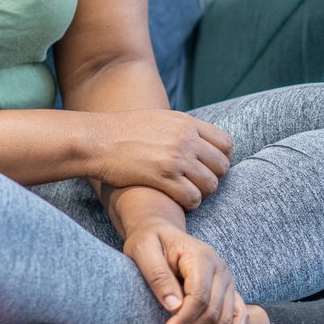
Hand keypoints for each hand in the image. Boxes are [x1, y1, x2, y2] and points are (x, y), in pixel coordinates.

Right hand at [88, 109, 232, 208]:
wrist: (97, 140)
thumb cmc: (122, 132)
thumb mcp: (158, 120)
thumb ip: (180, 130)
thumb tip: (196, 142)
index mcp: (186, 123)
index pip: (226, 143)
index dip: (220, 158)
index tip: (207, 167)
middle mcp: (185, 138)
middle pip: (222, 166)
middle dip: (212, 178)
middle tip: (196, 184)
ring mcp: (176, 158)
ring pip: (211, 184)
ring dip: (202, 193)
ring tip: (187, 193)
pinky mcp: (164, 177)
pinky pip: (193, 197)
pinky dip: (189, 203)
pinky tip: (178, 201)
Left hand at [123, 220, 246, 323]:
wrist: (161, 231)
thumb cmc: (149, 240)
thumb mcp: (143, 250)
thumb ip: (158, 275)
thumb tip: (173, 307)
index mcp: (201, 257)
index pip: (198, 298)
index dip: (181, 323)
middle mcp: (221, 269)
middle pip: (212, 314)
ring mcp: (228, 280)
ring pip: (223, 320)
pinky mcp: (228, 290)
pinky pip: (238, 316)